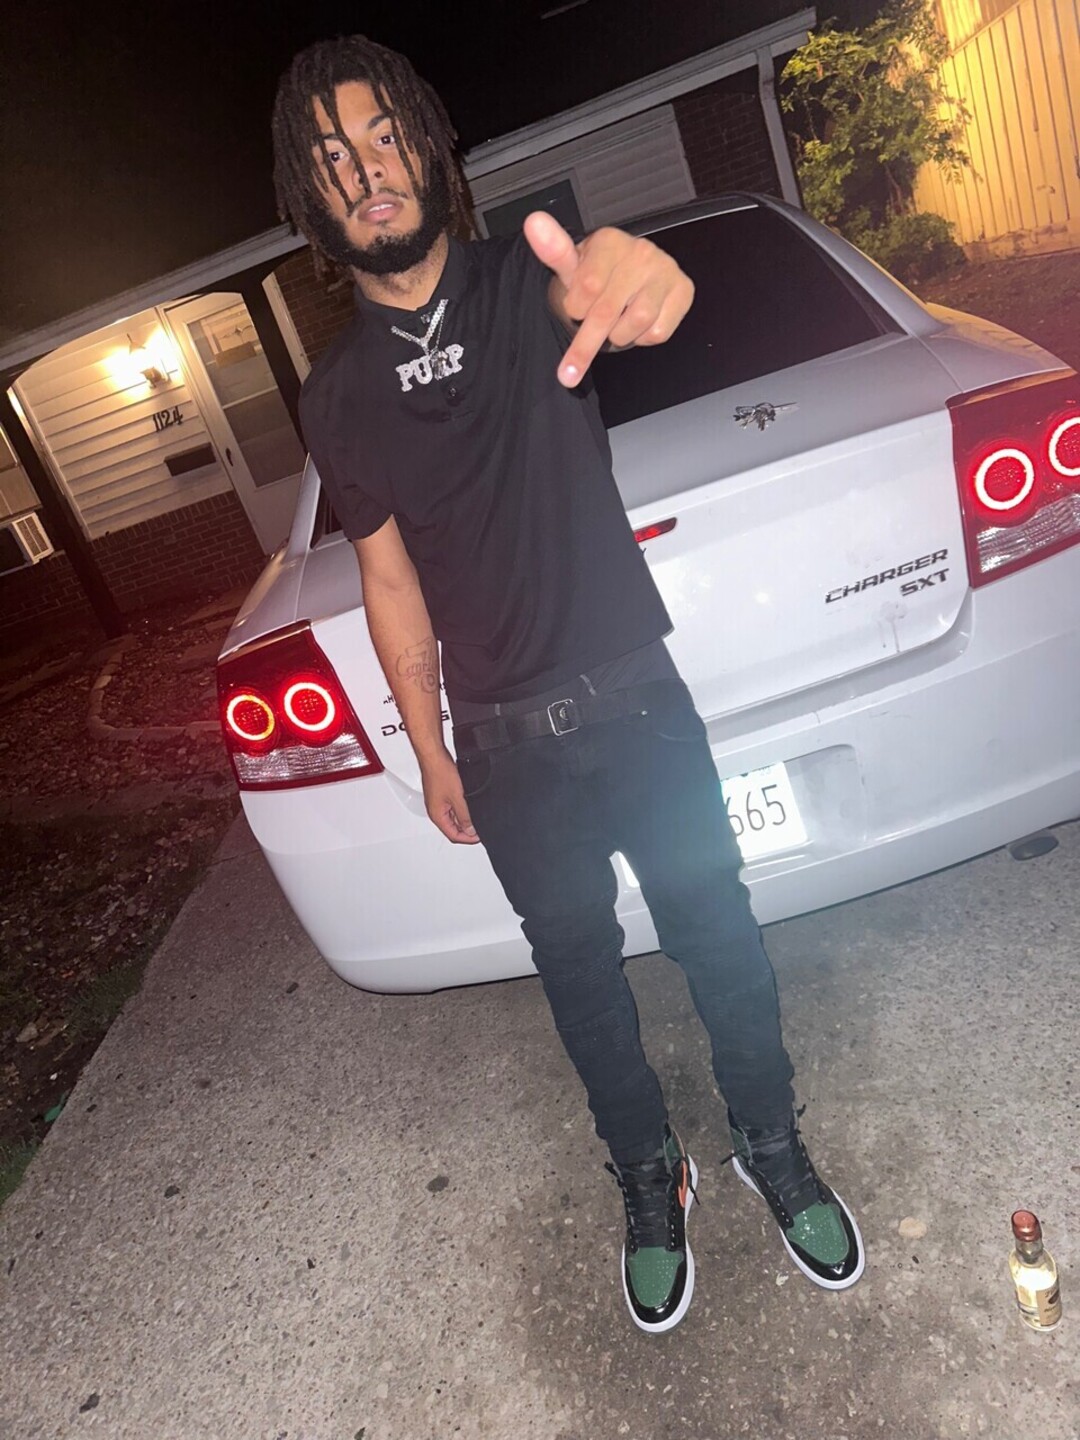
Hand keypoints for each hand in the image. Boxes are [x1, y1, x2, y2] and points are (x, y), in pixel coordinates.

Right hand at [420, 749, 479, 844]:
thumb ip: (464, 816)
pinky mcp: (441, 795)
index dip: (468, 839)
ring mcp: (438, 803)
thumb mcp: (458, 798)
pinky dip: (462, 810)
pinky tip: (470, 805)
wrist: (434, 757)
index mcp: (437, 816)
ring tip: (477, 817)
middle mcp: (436, 811)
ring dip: (465, 820)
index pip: (453, 836)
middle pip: (452, 828)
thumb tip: (470, 830)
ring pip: (453, 818)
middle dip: (467, 830)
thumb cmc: (440, 773)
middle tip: (480, 828)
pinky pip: (452, 808)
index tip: (479, 837)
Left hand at [523, 211, 693, 386]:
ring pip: (636, 323)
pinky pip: (658, 332)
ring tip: (614, 324)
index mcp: (609, 241)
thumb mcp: (571, 269)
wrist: (624, 280)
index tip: (574, 308)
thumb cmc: (595, 277)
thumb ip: (553, 250)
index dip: (576, 308)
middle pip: (607, 311)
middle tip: (571, 369)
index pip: (588, 287)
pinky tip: (636, 324)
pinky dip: (642, 338)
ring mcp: (665, 270)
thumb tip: (534, 223)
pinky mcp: (683, 290)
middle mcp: (641, 251)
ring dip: (618, 335)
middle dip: (587, 343)